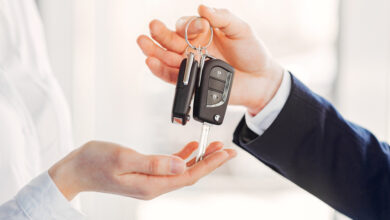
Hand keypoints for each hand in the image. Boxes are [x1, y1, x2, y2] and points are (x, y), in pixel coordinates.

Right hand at [49, 140, 235, 200]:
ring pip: (182, 170)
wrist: (76, 170)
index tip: (226, 153)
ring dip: (200, 159)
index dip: (210, 164)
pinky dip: (183, 157)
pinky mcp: (146, 174)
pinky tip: (191, 149)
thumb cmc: (95, 161)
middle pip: (190, 174)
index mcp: (151, 184)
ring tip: (216, 146)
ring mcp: (150, 181)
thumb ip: (154, 163)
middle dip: (211, 162)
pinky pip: (171, 167)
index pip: (188, 175)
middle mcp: (154, 186)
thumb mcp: (123, 158)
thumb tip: (182, 165)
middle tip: (229, 150)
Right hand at [137, 5, 283, 114]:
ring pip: (167, 58)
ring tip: (143, 44)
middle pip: (171, 40)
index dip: (186, 26)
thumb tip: (202, 7)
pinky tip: (152, 62)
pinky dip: (161, 71)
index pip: (186, 26)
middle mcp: (194, 48)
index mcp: (203, 33)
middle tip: (152, 28)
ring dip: (154, 51)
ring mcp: (192, 66)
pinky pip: (173, 77)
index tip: (198, 29)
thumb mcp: (241, 30)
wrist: (261, 81)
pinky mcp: (192, 82)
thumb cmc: (253, 53)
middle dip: (160, 34)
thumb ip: (222, 18)